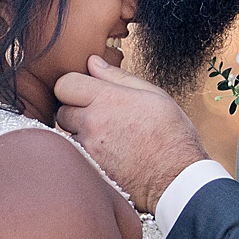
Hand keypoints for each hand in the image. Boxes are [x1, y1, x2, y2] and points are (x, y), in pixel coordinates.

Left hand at [53, 56, 208, 212]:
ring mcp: (88, 148)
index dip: (73, 85)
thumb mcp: (152, 95)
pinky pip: (76, 155)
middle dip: (75, 110)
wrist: (177, 177)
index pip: (64, 84)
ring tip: (109, 137)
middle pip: (61, 110)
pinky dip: (86, 152)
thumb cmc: (171, 134)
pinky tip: (108, 153)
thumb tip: (93, 62)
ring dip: (80, 133)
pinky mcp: (89, 169)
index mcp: (107, 99)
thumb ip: (117, 77)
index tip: (85, 90)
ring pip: (67, 134)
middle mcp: (92, 123)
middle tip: (100, 115)